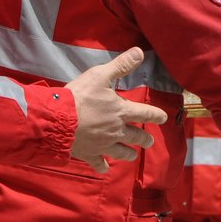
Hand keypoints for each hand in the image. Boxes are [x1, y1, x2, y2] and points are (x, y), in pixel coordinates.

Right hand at [65, 47, 167, 173]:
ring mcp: (103, 144)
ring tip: (132, 155)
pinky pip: (98, 163)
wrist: (57, 120)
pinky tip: (104, 168)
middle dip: (144, 139)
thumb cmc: (79, 96)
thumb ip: (121, 65)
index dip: (155, 115)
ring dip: (128, 154)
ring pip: (121, 152)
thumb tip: (140, 52)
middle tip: (149, 142)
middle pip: (135, 137)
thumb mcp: (100, 75)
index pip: (144, 113)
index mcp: (121, 111)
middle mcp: (116, 130)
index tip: (163, 118)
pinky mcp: (88, 154)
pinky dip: (102, 166)